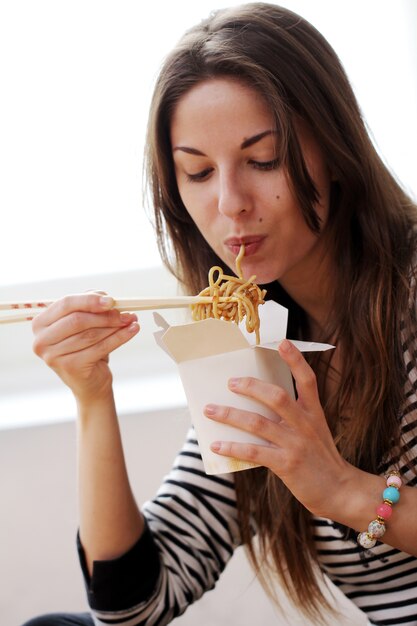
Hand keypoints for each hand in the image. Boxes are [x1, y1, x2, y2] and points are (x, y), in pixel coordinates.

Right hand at [32, 293, 139, 401]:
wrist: (90, 381)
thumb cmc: (85, 347)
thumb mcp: (85, 323)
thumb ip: (90, 306)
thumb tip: (105, 297)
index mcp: (40, 323)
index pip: (65, 304)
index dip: (89, 300)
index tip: (111, 300)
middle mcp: (41, 340)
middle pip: (77, 320)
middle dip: (104, 315)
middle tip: (124, 313)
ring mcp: (53, 356)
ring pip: (90, 334)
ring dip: (114, 326)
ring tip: (130, 321)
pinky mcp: (70, 367)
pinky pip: (100, 348)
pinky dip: (119, 337)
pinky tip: (132, 330)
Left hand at [205, 339, 350, 517]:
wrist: (340, 491)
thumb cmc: (321, 459)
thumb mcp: (314, 431)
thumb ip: (292, 418)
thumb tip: (254, 409)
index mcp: (314, 413)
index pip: (308, 380)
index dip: (295, 360)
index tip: (283, 342)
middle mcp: (305, 424)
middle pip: (277, 396)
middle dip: (250, 386)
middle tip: (230, 382)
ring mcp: (296, 444)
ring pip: (258, 423)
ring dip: (230, 415)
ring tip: (210, 410)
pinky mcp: (287, 464)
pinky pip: (254, 452)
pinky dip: (232, 447)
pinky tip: (217, 445)